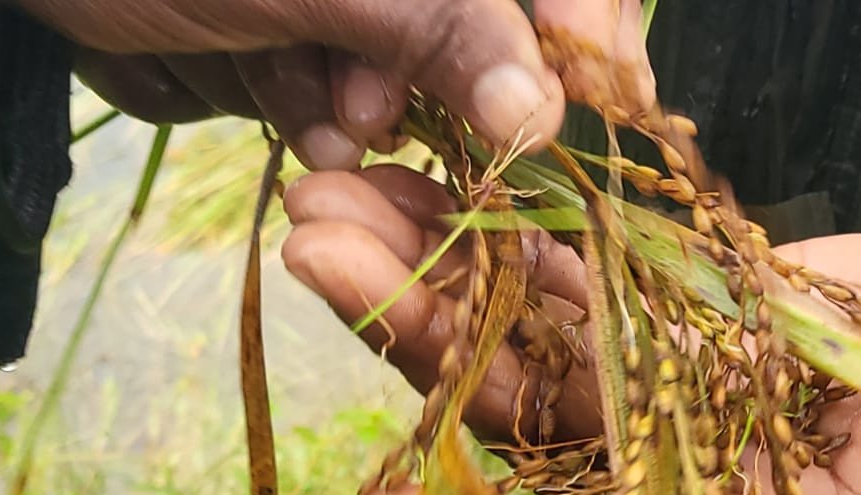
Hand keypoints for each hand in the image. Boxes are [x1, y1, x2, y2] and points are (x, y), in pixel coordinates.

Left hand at [16, 0, 652, 169]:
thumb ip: (452, 33)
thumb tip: (546, 119)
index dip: (600, 34)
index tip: (607, 100)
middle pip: (486, 47)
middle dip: (435, 92)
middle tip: (368, 109)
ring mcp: (355, 9)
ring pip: (406, 86)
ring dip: (344, 108)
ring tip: (286, 90)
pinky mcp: (302, 47)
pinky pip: (334, 103)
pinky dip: (295, 112)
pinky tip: (253, 85)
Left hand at [281, 164, 860, 494]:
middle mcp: (705, 459)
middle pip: (541, 432)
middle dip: (427, 357)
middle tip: (318, 250)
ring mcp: (683, 388)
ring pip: (536, 357)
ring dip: (434, 290)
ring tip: (333, 199)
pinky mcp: (679, 319)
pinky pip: (573, 293)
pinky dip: (500, 249)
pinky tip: (429, 183)